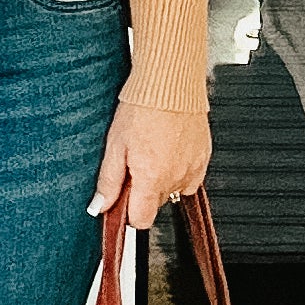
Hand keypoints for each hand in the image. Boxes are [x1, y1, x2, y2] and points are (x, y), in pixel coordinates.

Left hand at [88, 98, 209, 232]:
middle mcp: (175, 178)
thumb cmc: (142, 108)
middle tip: (134, 164)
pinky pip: (190, 177)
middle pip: (155, 204)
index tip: (123, 199)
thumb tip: (100, 206)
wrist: (170, 84)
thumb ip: (109, 182)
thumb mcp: (115, 146)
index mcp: (151, 178)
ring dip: (161, 180)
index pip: (141, 220)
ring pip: (173, 190)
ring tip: (152, 152)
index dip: (129, 213)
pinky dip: (178, 170)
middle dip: (143, 191)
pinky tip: (168, 151)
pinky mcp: (204, 157)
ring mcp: (193, 169)